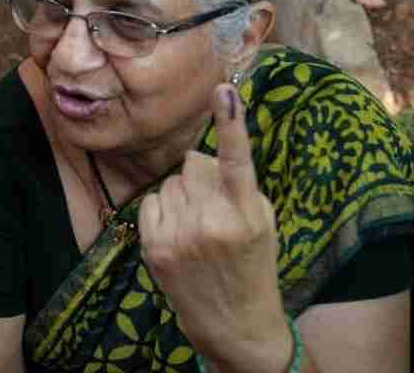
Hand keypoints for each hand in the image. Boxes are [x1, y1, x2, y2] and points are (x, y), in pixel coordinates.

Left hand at [138, 85, 292, 372]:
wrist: (234, 322)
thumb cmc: (252, 263)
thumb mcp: (262, 223)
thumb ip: (237, 185)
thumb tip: (201, 155)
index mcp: (246, 214)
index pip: (238, 161)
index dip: (231, 124)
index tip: (224, 91)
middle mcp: (212, 223)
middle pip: (194, 163)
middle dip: (203, 176)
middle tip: (215, 206)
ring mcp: (180, 236)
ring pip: (171, 182)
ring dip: (183, 196)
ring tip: (198, 227)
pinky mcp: (155, 247)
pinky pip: (151, 201)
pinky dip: (163, 212)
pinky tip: (179, 234)